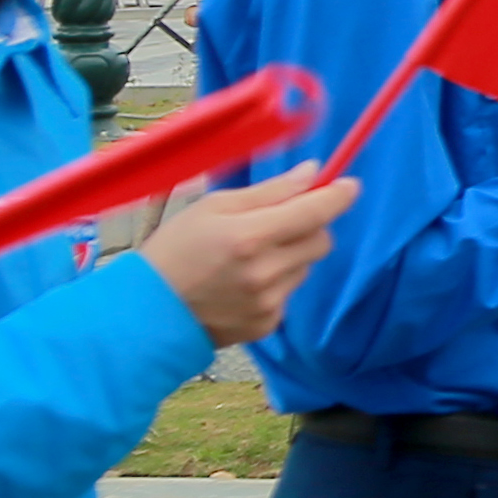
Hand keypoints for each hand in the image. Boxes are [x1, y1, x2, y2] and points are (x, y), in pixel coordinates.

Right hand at [147, 161, 352, 343]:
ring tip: (248, 257)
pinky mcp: (266, 325)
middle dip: (310, 225)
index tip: (350, 185)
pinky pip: (288, 293)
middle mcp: (265, 273)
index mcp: (250, 237)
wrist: (148, 311)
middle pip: (321, 240)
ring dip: (290, 255)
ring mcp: (267, 303)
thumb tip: (313, 172)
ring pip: (305, 267)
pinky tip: (242, 283)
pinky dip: (276, 282)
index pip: (315, 213)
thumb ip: (270, 191)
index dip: (338, 196)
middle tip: (278, 221)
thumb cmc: (176, 249)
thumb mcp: (214, 206)